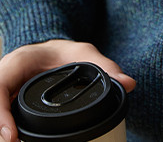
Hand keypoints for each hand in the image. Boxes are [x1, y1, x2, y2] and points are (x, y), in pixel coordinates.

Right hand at [0, 39, 135, 141]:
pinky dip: (5, 128)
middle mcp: (5, 76)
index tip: (11, 136)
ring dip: (2, 130)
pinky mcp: (6, 102)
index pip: (0, 86)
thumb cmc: (62, 51)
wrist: (51, 51)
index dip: (1, 114)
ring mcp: (3, 90)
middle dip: (0, 127)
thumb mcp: (84, 53)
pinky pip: (2, 116)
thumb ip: (105, 67)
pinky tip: (14, 140)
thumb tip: (128, 84)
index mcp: (18, 62)